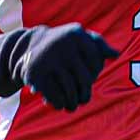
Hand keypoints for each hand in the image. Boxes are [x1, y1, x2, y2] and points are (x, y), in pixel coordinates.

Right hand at [0, 23, 115, 111]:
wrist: (24, 47)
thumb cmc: (61, 45)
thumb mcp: (79, 38)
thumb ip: (98, 44)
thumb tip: (115, 54)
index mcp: (77, 34)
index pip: (96, 63)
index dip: (94, 74)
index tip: (88, 77)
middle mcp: (63, 44)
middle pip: (85, 79)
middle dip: (85, 93)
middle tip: (82, 100)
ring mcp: (49, 59)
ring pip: (70, 91)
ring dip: (73, 103)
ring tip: (72, 106)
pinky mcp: (36, 74)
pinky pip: (55, 97)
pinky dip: (58, 104)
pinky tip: (59, 104)